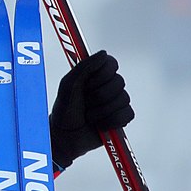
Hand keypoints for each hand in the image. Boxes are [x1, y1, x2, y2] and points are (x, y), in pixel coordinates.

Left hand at [49, 50, 132, 168]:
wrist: (64, 136)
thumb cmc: (65, 109)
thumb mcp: (68, 86)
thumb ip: (84, 67)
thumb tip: (104, 54)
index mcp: (96, 74)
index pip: (111, 63)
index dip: (100, 75)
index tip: (86, 85)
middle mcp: (109, 85)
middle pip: (118, 82)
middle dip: (97, 96)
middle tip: (84, 104)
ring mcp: (117, 101)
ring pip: (122, 99)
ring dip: (100, 111)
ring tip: (88, 116)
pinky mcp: (122, 117)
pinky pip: (126, 115)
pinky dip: (109, 122)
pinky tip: (98, 125)